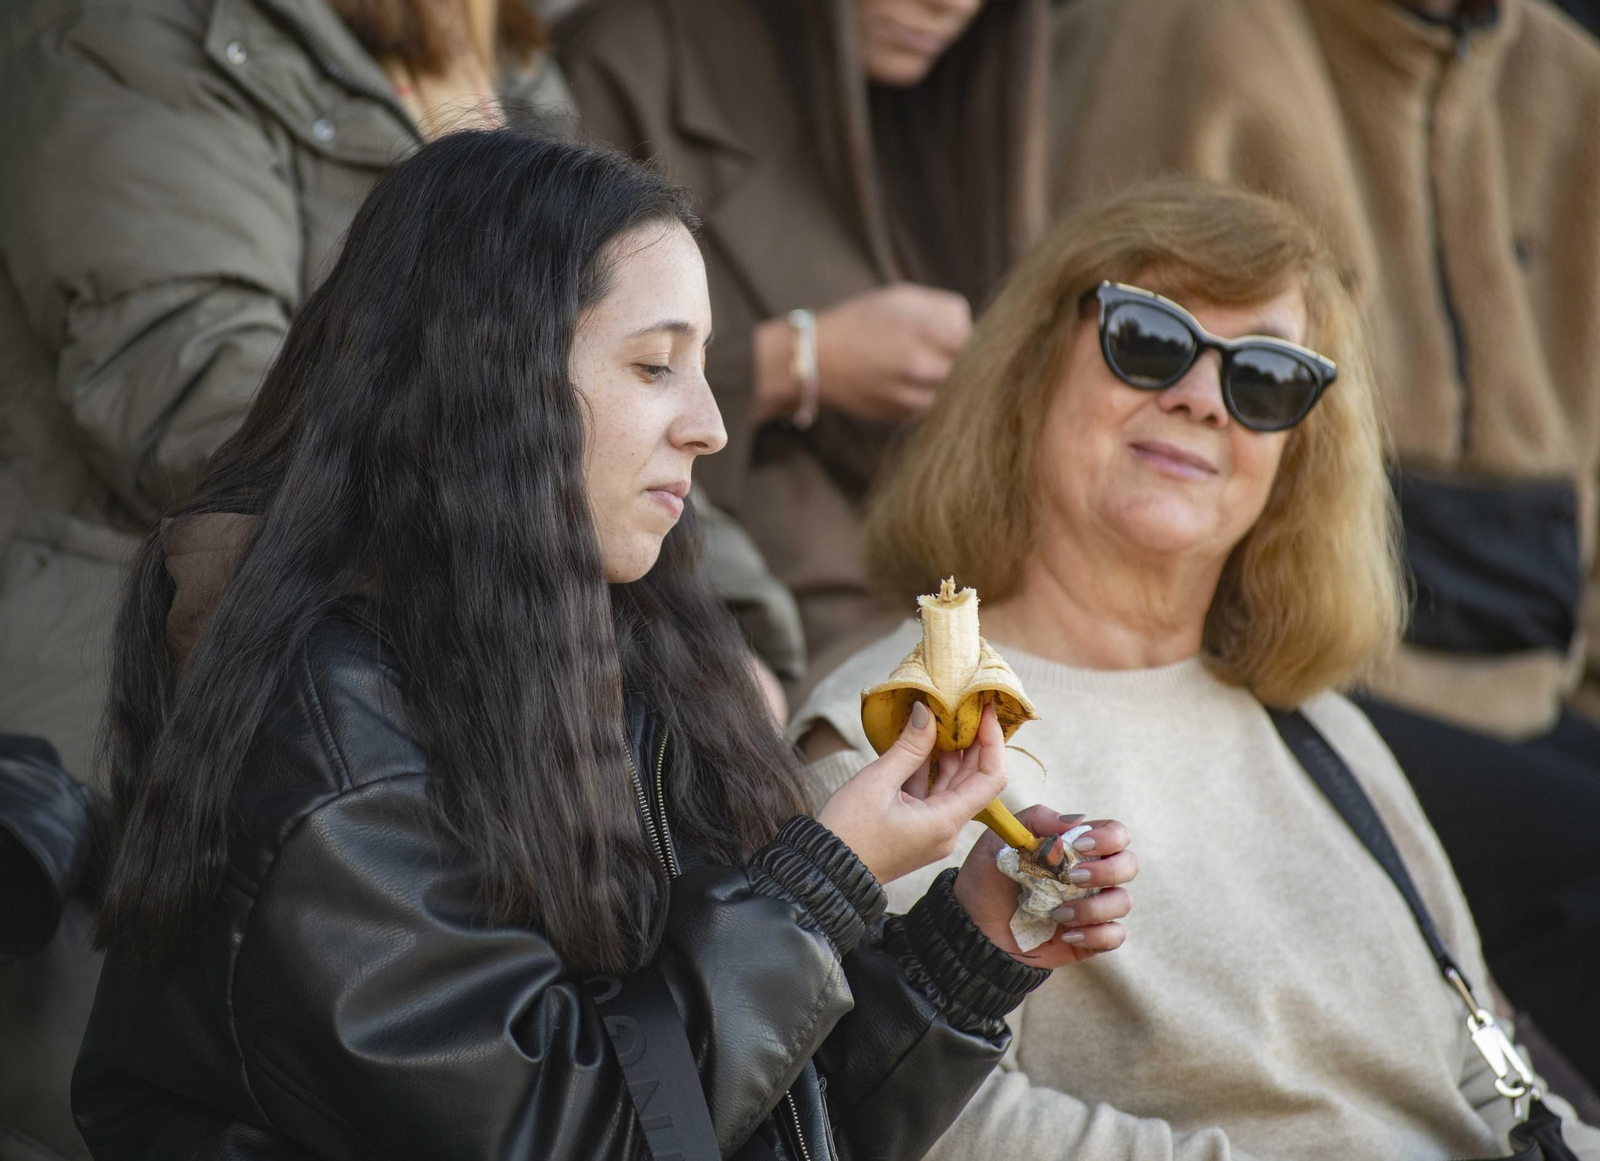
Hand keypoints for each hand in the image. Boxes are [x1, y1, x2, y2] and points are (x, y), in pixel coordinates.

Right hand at [752, 284, 971, 424]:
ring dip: (947, 380)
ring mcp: (916, 396)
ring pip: (954, 391)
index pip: (977, 339)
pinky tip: (908, 382)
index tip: (954, 335)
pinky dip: (929, 395)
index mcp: (929, 330)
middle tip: (940, 351)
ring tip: (922, 366)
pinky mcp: (905, 416)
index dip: (968, 336)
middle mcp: (925, 366)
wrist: (816, 360)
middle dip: (961, 360)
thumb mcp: (904, 298)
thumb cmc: (861, 321)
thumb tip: (973, 330)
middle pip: (970, 368)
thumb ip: (946, 310)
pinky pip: (934, 405)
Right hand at [817, 701, 1005, 884]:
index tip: (983, 712)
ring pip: (953, 786)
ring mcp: (933, 831)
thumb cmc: (849, 831)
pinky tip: (920, 743)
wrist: (826, 872)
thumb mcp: (878, 782)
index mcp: (945, 822)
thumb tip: (927, 712)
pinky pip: (933, 794)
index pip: (991, 778)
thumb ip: (908, 747)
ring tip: (941, 719)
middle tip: (964, 708)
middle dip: (972, 743)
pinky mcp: (918, 830)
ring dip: (950, 754)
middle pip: (974, 780)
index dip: (993, 742)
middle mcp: (947, 829)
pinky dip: (930, 769)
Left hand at [954, 808, 1134, 968]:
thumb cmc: (987, 878)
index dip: (1109, 837)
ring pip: (1123, 902)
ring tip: (1057, 913)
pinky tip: (1066, 934)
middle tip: (1073, 878)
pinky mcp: (1090, 938)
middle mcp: (1092, 875)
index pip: (1115, 833)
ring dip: (1094, 907)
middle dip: (1108, 871)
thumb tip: (1077, 820)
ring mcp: (1093, 907)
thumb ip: (1036, 820)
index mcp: (1076, 847)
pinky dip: (1095, 934)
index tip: (1080, 845)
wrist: (973, 926)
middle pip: (1129, 865)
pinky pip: (1114, 936)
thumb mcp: (1001, 840)